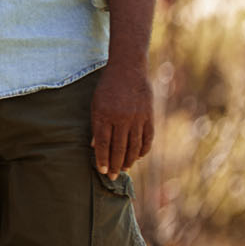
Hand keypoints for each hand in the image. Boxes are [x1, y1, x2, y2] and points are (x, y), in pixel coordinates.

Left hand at [91, 61, 152, 178]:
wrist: (128, 69)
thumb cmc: (107, 87)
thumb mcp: (95, 104)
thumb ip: (96, 125)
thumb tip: (96, 147)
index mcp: (104, 115)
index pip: (103, 144)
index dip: (102, 159)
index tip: (101, 171)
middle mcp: (121, 118)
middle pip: (118, 148)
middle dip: (115, 165)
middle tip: (112, 176)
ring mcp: (137, 118)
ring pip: (134, 146)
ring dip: (129, 160)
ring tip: (124, 169)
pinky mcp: (149, 116)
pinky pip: (147, 138)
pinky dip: (143, 150)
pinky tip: (137, 157)